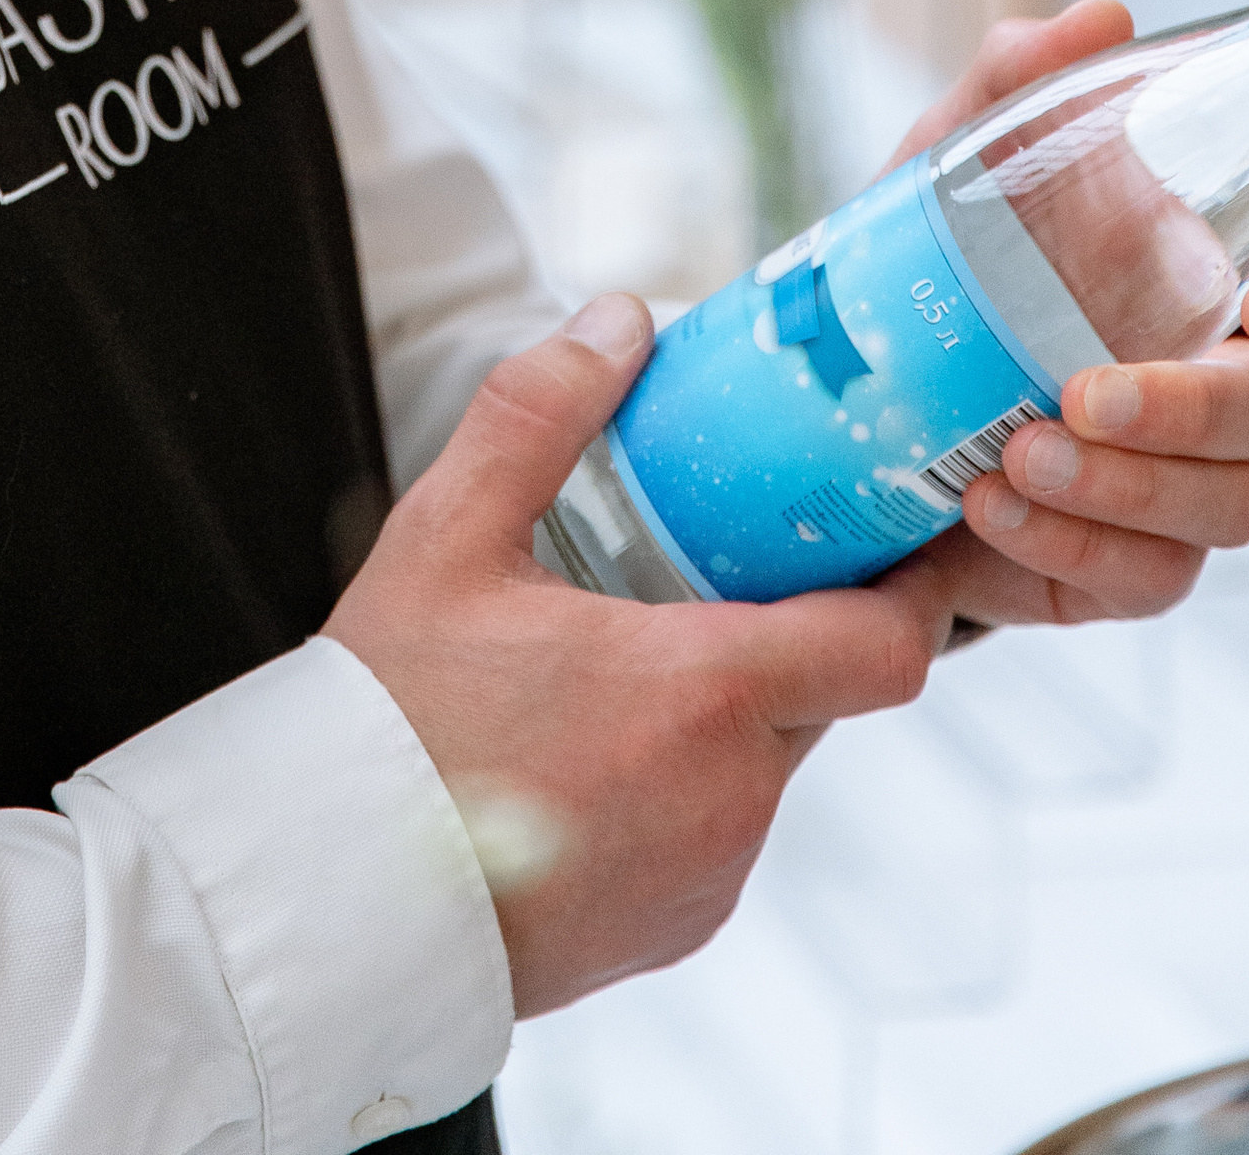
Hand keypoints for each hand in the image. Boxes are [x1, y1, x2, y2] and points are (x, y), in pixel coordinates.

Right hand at [323, 296, 942, 1016]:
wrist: (333, 902)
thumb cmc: (389, 723)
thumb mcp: (448, 535)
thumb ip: (541, 411)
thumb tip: (623, 320)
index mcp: (701, 694)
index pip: (888, 647)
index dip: (915, 587)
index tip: (909, 533)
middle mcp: (732, 798)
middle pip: (822, 691)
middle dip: (787, 625)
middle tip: (722, 560)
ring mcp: (710, 876)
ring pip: (767, 762)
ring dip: (728, 707)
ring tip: (626, 655)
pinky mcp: (678, 929)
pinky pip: (721, 830)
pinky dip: (685, 781)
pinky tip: (592, 748)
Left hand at [881, 5, 1248, 634]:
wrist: (841, 409)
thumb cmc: (935, 275)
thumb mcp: (950, 172)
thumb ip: (1017, 87)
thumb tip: (1098, 20)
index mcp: (1201, 290)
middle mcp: (1212, 391)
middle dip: (1192, 408)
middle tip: (1083, 391)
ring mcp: (1177, 489)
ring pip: (1225, 507)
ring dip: (1124, 484)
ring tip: (1013, 452)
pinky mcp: (1122, 565)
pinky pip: (1146, 577)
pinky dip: (1070, 539)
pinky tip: (992, 501)